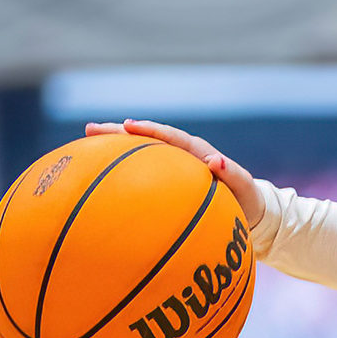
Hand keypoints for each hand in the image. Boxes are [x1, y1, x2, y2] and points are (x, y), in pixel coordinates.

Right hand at [85, 119, 264, 227]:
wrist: (249, 211)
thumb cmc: (245, 199)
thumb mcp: (242, 188)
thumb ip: (231, 174)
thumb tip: (214, 160)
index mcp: (198, 152)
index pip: (170, 137)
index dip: (149, 130)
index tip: (128, 126)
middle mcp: (182, 154)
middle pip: (146, 138)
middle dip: (119, 131)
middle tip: (90, 129)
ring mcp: (173, 166)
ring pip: (140, 151)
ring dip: (115, 145)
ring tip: (87, 140)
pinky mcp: (168, 180)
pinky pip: (142, 169)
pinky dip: (123, 165)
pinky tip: (99, 171)